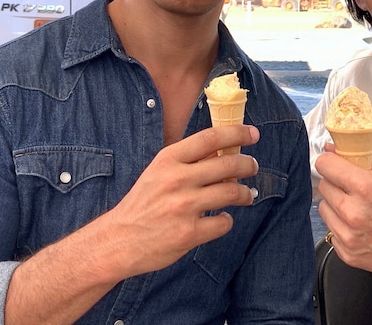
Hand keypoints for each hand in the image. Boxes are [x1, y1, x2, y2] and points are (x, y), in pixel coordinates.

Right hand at [101, 124, 259, 277]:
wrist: (118, 240)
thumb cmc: (143, 203)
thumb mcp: (158, 172)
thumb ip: (188, 161)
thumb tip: (224, 150)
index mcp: (168, 159)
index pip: (211, 138)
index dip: (237, 133)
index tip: (253, 134)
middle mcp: (177, 179)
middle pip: (228, 164)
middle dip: (248, 164)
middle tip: (252, 167)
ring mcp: (184, 207)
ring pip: (232, 192)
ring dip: (245, 193)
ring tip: (246, 195)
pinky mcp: (189, 233)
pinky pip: (223, 222)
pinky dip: (227, 220)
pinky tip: (221, 218)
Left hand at [315, 151, 371, 282]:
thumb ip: (361, 160)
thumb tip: (334, 149)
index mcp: (365, 187)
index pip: (325, 165)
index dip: (329, 162)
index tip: (333, 164)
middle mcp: (353, 211)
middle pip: (323, 186)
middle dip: (335, 183)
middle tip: (351, 189)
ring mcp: (348, 235)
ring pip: (323, 208)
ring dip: (335, 206)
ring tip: (356, 209)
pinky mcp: (347, 253)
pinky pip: (331, 231)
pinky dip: (341, 227)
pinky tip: (359, 227)